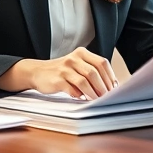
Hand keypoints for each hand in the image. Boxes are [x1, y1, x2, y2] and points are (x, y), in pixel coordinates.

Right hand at [0, 47, 117, 100]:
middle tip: (107, 97)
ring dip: (93, 93)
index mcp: (82, 53)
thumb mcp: (77, 65)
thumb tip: (111, 86)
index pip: (102, 63)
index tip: (114, 88)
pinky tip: (82, 98)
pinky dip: (80, 96)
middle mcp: (74, 58)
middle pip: (94, 73)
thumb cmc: (62, 71)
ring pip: (85, 82)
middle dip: (103, 87)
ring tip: (97, 100)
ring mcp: (65, 69)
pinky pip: (73, 90)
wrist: (38, 72)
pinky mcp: (57, 80)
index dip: (110, 77)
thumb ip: (92, 71)